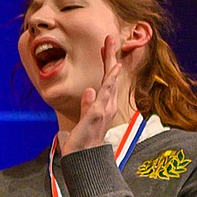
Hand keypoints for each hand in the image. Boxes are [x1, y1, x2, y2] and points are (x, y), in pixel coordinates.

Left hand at [61, 35, 122, 154]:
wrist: (82, 159)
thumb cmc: (82, 142)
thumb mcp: (83, 120)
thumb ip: (86, 106)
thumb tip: (89, 90)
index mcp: (103, 106)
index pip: (106, 81)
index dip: (106, 64)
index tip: (104, 49)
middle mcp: (108, 105)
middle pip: (110, 76)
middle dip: (110, 56)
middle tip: (110, 37)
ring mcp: (105, 108)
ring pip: (110, 80)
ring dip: (111, 61)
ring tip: (111, 44)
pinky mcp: (98, 112)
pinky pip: (106, 92)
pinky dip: (111, 79)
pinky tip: (115, 67)